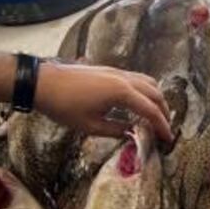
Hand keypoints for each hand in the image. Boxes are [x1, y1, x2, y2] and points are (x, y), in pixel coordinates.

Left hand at [35, 61, 172, 141]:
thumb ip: (117, 130)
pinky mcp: (110, 70)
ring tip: (155, 114)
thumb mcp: (91, 126)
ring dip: (156, 98)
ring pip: (148, 82)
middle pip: (155, 93)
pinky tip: (139, 102)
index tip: (168, 138)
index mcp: (122, 93)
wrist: (42, 83)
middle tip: (164, 128)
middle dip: (163, 111)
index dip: (162, 125)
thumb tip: (133, 134)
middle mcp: (124, 79)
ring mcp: (117, 72)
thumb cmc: (64, 106)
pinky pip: (137, 78)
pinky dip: (146, 90)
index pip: (151, 110)